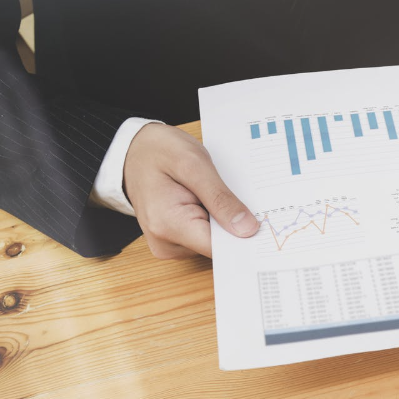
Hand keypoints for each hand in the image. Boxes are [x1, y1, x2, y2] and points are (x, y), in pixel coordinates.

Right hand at [124, 123, 258, 258]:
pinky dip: (216, 221)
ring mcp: (170, 244)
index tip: (264, 225)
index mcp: (168, 225)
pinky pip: (206, 236)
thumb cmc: (159, 152)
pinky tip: (211, 202)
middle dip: (235, 226)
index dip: (244, 238)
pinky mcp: (176, 240)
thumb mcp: (194, 165)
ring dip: (224, 221)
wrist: (134, 150)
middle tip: (242, 199)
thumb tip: (248, 229)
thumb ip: (221, 199)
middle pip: (219, 247)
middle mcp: (167, 243)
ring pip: (215, 242)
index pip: (220, 249)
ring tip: (218, 194)